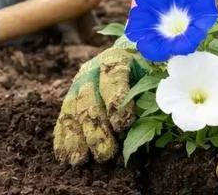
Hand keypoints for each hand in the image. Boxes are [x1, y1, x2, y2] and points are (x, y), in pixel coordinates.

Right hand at [53, 38, 147, 164]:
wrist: (131, 57)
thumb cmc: (148, 71)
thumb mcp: (154, 77)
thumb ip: (152, 97)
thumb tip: (151, 122)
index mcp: (117, 59)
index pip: (114, 78)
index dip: (116, 101)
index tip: (122, 125)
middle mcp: (94, 70)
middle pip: (90, 99)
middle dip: (97, 130)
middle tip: (104, 154)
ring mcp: (80, 84)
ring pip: (74, 111)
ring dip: (77, 138)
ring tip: (80, 160)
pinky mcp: (72, 97)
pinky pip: (64, 117)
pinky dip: (63, 138)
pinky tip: (64, 156)